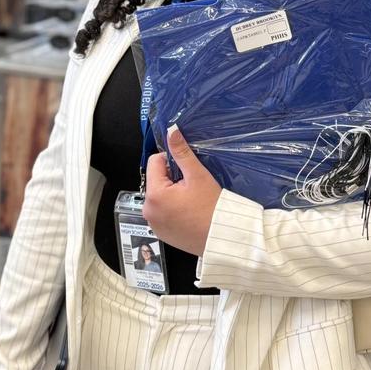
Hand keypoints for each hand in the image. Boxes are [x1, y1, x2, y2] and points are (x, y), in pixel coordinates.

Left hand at [143, 125, 221, 256]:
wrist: (222, 238)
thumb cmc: (211, 207)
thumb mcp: (197, 175)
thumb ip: (182, 152)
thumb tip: (171, 131)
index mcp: (154, 194)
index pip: (155, 162)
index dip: (171, 161)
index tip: (187, 170)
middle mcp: (148, 210)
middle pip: (156, 180)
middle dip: (171, 179)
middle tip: (191, 187)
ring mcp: (153, 224)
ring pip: (159, 196)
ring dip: (171, 194)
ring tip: (191, 201)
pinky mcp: (161, 233)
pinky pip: (162, 212)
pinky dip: (172, 209)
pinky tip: (188, 212)